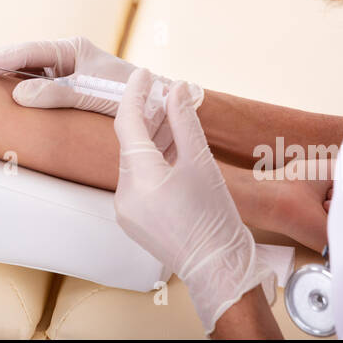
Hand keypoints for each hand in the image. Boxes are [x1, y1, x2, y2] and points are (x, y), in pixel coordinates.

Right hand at [0, 36, 168, 114]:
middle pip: (17, 56)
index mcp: (72, 49)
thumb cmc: (136, 98)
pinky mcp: (64, 88)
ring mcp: (63, 72)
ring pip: (21, 69)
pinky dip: (9, 84)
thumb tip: (19, 93)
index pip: (26, 52)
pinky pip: (31, 83)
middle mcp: (65, 57)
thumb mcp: (97, 96)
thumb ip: (59, 94)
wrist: (163, 109)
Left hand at [113, 67, 277, 333]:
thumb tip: (176, 88)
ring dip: (152, 139)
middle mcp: (124, 193)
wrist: (218, 268)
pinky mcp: (133, 219)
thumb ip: (184, 120)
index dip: (136, 94)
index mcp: (140, 178)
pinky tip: (171, 150)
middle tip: (167, 95)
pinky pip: (138, 180)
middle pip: (131, 142)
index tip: (145, 74)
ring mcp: (126, 209)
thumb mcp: (202, 162)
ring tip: (174, 119)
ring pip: (135, 161)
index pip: (128, 123)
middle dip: (148, 116)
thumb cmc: (215, 218)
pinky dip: (152, 162)